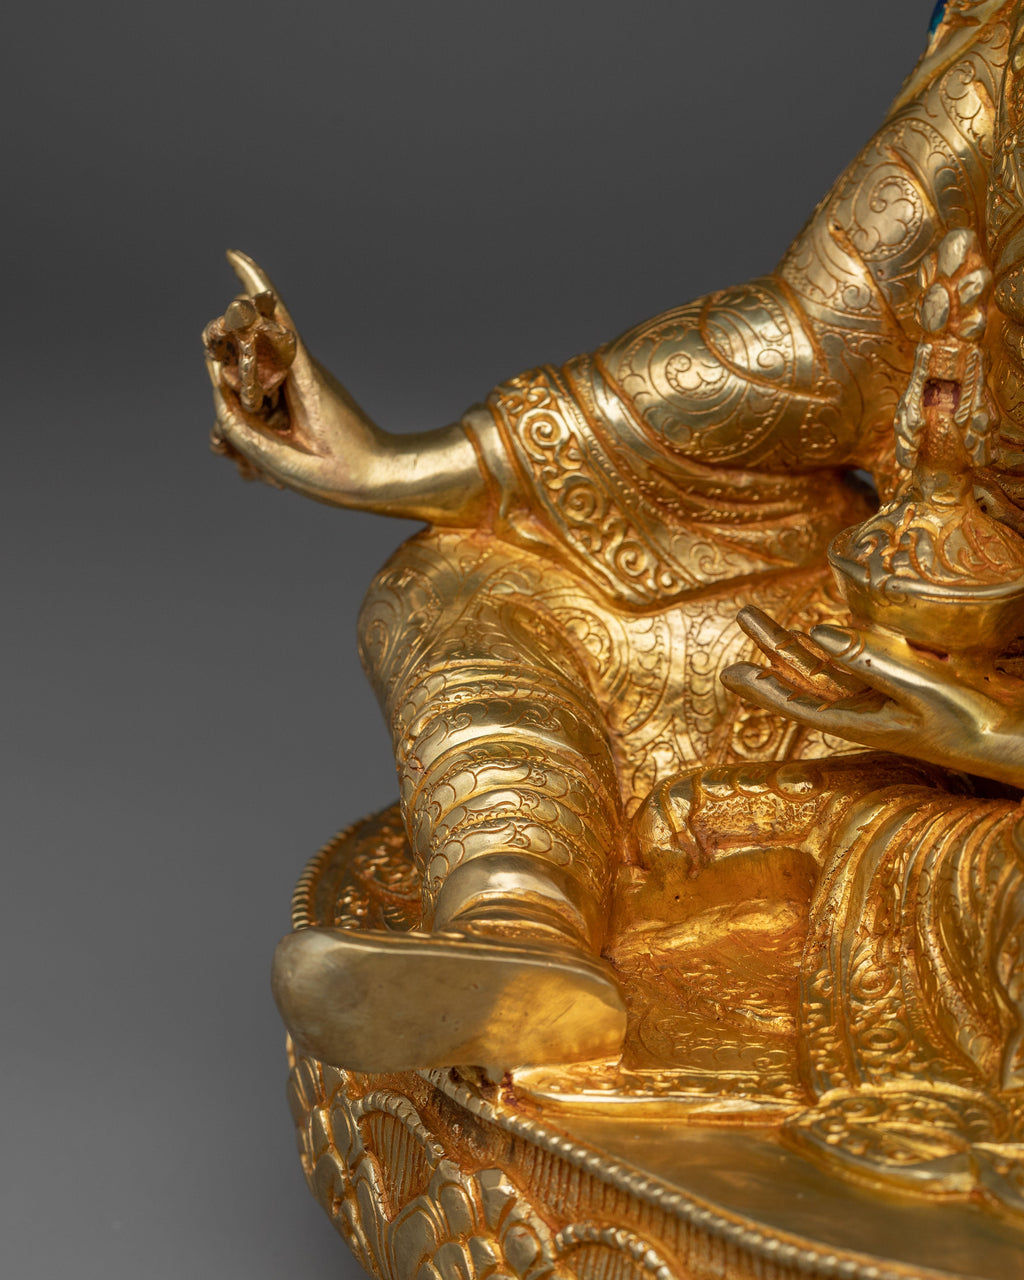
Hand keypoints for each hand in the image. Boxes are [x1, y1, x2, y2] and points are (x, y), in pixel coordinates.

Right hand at [203, 250, 381, 500]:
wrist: (383, 482)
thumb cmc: (344, 474)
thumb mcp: (285, 462)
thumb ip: (241, 428)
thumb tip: (218, 397)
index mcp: (304, 376)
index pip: (277, 318)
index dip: (254, 286)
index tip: (234, 255)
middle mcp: (299, 372)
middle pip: (244, 352)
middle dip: (223, 382)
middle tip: (224, 434)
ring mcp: (296, 386)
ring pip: (245, 385)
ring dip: (236, 424)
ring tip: (247, 467)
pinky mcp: (295, 402)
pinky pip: (257, 407)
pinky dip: (248, 434)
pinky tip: (253, 470)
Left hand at [721, 607, 1023, 786]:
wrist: (1010, 741)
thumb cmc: (969, 722)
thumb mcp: (919, 689)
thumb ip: (868, 661)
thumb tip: (817, 632)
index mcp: (859, 722)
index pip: (799, 703)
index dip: (764, 687)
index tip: (731, 671)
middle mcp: (861, 711)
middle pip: (803, 677)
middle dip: (771, 648)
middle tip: (744, 616)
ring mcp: (879, 699)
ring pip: (822, 667)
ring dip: (791, 643)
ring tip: (760, 620)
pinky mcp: (899, 688)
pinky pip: (853, 665)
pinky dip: (831, 648)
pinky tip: (817, 633)